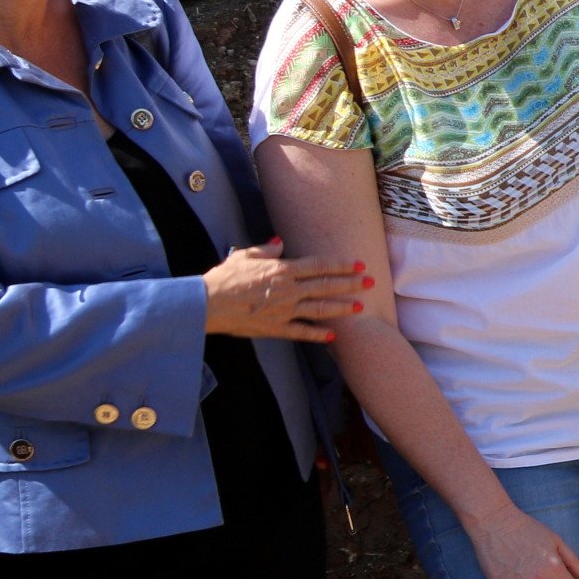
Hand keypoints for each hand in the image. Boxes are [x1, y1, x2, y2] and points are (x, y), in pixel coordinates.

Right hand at [204, 237, 368, 341]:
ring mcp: (285, 310)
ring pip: (321, 309)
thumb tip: (280, 243)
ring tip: (360, 307)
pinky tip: (333, 335)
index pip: (319, 266)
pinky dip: (319, 334)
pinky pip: (302, 332)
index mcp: (282, 270)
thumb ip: (266, 250)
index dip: (341, 264)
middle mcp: (289, 290)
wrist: (208, 304)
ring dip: (342, 307)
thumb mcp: (244, 256)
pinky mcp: (277, 328)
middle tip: (371, 282)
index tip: (358, 264)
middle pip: (326, 286)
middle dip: (351, 284)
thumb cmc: (224, 278)